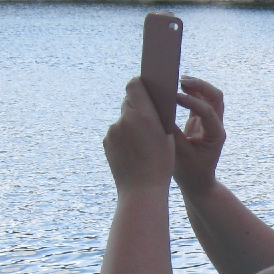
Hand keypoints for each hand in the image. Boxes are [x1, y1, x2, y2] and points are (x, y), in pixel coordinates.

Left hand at [103, 77, 174, 191]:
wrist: (142, 189)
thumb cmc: (161, 163)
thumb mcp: (166, 136)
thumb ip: (156, 116)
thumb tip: (148, 103)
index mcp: (143, 114)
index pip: (134, 85)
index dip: (139, 84)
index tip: (146, 86)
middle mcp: (125, 119)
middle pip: (128, 101)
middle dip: (136, 106)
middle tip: (147, 117)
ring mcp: (113, 130)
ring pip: (123, 119)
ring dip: (130, 124)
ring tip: (142, 142)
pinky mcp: (106, 141)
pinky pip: (116, 133)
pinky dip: (123, 138)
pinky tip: (133, 151)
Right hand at [173, 76, 226, 197]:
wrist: (198, 183)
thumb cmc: (190, 173)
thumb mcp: (180, 156)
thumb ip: (174, 134)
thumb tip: (162, 114)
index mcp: (216, 135)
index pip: (207, 111)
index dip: (192, 101)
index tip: (174, 97)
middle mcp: (217, 126)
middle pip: (216, 97)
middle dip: (200, 86)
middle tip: (181, 80)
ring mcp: (210, 122)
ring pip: (209, 97)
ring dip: (196, 86)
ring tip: (177, 80)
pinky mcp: (201, 122)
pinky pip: (199, 102)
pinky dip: (190, 93)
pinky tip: (175, 90)